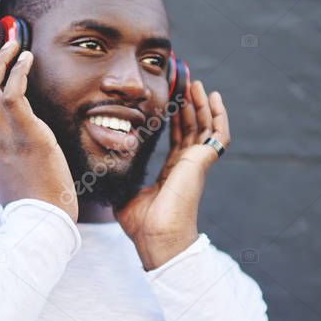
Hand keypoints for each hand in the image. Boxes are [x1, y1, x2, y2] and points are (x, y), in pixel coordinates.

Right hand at [0, 32, 78, 221]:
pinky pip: (15, 93)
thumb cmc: (34, 202)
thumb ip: (10, 154)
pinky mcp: (26, 135)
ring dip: (0, 58)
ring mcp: (5, 136)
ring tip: (11, 39)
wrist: (40, 221)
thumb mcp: (14, 174)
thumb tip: (18, 141)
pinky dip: (18, 71)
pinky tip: (26, 58)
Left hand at [113, 79, 229, 270]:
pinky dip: (218, 115)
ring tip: (196, 84)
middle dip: (188, 107)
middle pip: (192, 129)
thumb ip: (120, 179)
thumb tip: (102, 169)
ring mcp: (196, 164)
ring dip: (202, 105)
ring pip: (205, 127)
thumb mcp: (125, 194)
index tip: (169, 103)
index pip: (176, 140)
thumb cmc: (142, 224)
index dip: (174, 121)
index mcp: (171, 173)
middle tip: (184, 85)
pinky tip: (212, 97)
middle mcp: (186, 166)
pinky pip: (217, 135)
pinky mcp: (202, 162)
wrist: (156, 236)